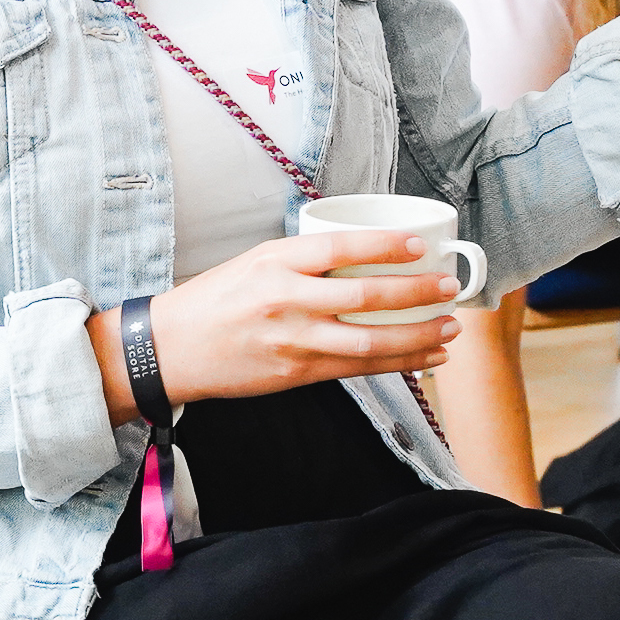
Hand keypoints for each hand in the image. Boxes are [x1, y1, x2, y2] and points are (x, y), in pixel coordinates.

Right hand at [90, 233, 457, 420]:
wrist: (170, 349)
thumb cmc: (216, 300)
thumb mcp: (256, 262)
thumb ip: (305, 260)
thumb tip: (363, 254)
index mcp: (276, 262)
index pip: (340, 247)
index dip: (384, 246)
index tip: (421, 245)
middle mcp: (285, 299)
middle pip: (363, 297)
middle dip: (415, 293)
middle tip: (449, 286)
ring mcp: (292, 341)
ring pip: (368, 342)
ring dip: (416, 336)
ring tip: (450, 328)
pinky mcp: (295, 373)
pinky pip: (356, 370)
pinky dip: (397, 364)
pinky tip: (425, 358)